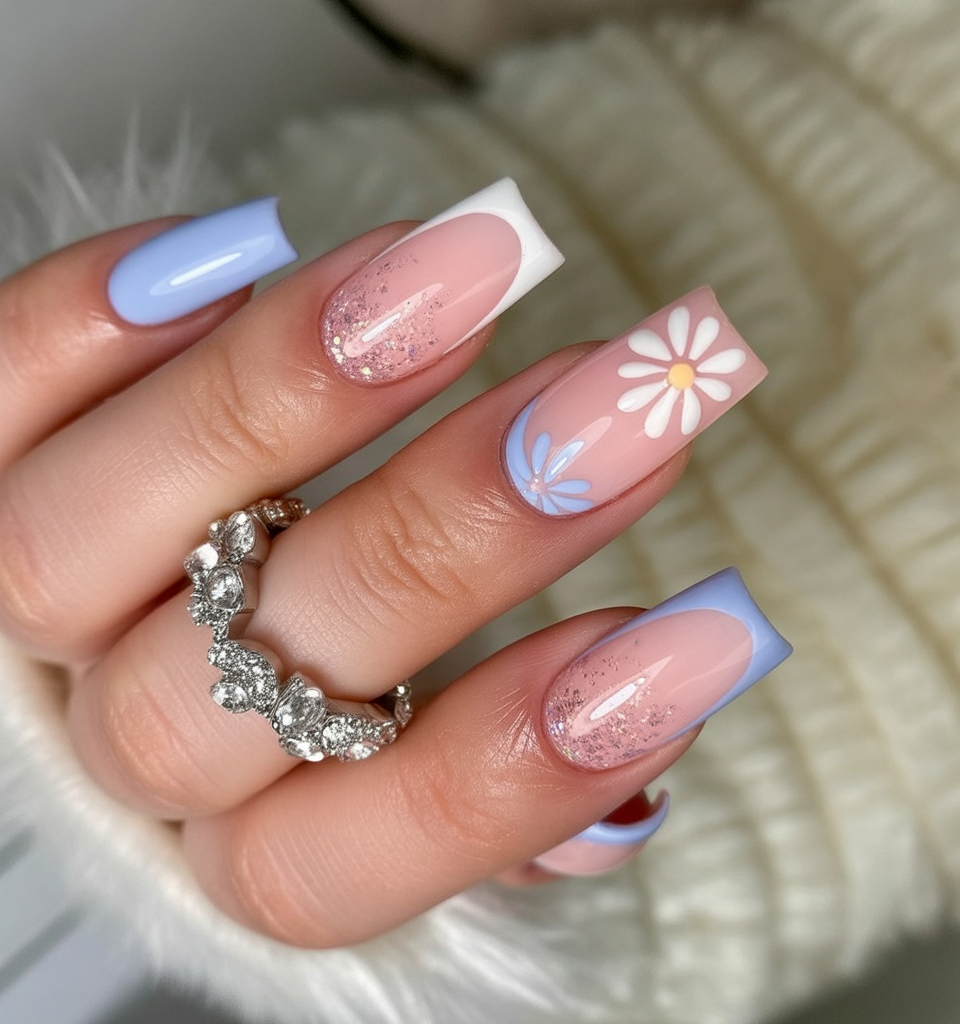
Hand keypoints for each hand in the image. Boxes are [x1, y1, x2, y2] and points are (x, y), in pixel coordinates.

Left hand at [0, 182, 786, 945]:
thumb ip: (519, 792)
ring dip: (279, 399)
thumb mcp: (435, 773)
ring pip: (68, 552)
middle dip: (440, 540)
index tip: (696, 630)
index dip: (504, 767)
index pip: (327, 862)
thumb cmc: (359, 694)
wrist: (212, 605)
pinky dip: (88, 326)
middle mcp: (114, 741)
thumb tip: (643, 761)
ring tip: (456, 276)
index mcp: (232, 835)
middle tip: (616, 399)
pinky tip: (243, 250)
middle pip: (212, 693)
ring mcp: (31, 613)